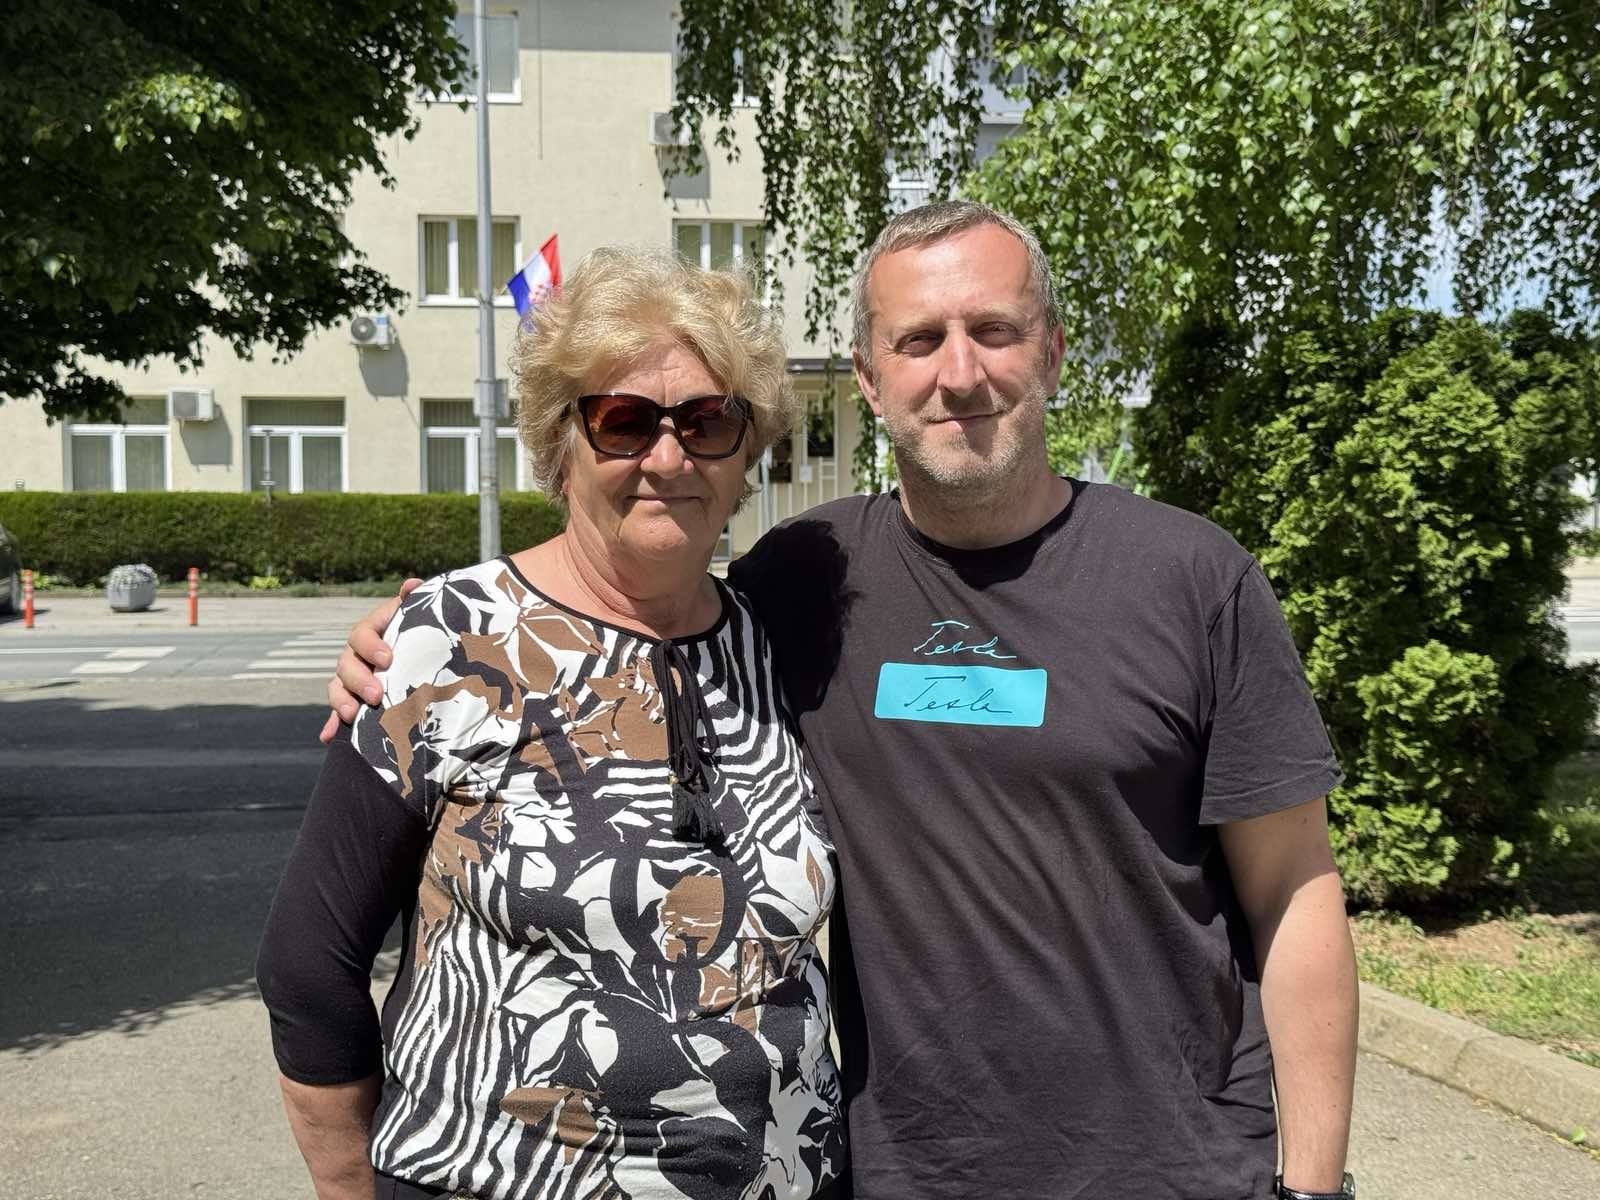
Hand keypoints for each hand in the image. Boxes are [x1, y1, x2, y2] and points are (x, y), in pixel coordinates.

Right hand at [319, 578, 421, 742]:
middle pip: (346, 664)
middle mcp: (359, 654)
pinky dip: (333, 725)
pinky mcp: (356, 700)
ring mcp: (355, 678)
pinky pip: (339, 713)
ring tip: (352, 716)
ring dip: (342, 703)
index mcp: (373, 631)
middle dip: (359, 680)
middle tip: (376, 695)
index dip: (371, 645)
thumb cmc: (423, 632)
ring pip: (338, 688)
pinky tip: (329, 737)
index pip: (362, 634)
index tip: (388, 659)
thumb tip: (412, 584)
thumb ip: (414, 602)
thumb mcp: (419, 617)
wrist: (426, 653)